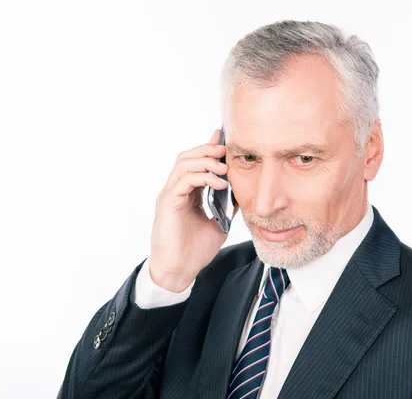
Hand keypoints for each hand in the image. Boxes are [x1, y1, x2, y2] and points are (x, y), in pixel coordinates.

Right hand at [148, 129, 230, 292]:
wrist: (180, 271)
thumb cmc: (195, 250)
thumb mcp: (219, 223)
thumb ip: (228, 206)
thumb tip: (243, 192)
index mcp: (187, 194)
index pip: (196, 163)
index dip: (208, 149)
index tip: (224, 139)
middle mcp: (176, 190)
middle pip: (187, 157)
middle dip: (207, 149)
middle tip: (226, 150)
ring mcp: (170, 195)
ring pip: (184, 164)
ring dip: (206, 160)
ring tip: (224, 167)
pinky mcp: (167, 203)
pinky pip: (184, 180)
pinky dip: (202, 177)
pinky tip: (219, 183)